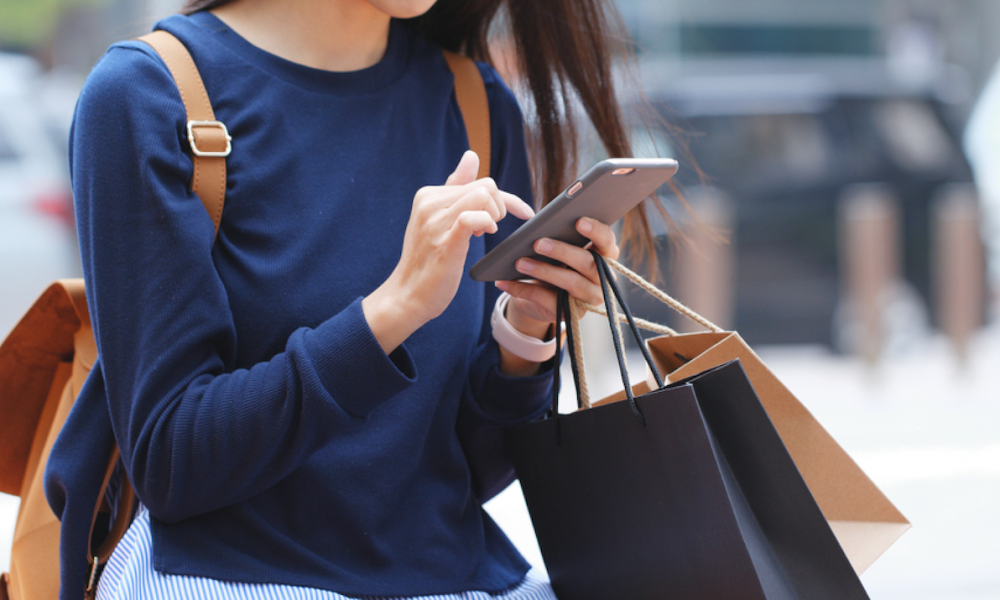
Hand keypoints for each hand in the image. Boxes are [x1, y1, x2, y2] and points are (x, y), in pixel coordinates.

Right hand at [363, 151, 534, 353]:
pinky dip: (487, 223)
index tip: (522, 213)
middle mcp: (429, 203)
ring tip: (485, 234)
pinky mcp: (444, 242)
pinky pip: (473, 217)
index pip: (477, 180)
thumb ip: (456, 189)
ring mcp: (435, 222)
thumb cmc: (428, 260)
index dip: (505, 198)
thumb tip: (471, 156)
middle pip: (485, 186)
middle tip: (490, 230)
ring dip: (495, 215)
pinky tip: (484, 235)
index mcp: (429, 195)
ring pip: (483, 195)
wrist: (408, 295)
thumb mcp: (440, 220)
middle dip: (500, 206)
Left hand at [494, 217, 619, 373]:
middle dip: (562, 251)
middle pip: (588, 263)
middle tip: (538, 243)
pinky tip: (506, 282)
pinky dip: (525, 291)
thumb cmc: (554, 262)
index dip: (596, 231)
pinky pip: (551, 302)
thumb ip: (556, 236)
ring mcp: (591, 298)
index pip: (607, 241)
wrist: (542, 296)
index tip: (578, 221)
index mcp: (604, 255)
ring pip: (572, 283)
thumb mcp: (557, 248)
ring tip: (520, 262)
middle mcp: (603, 277)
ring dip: (544, 271)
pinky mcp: (573, 314)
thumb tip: (537, 228)